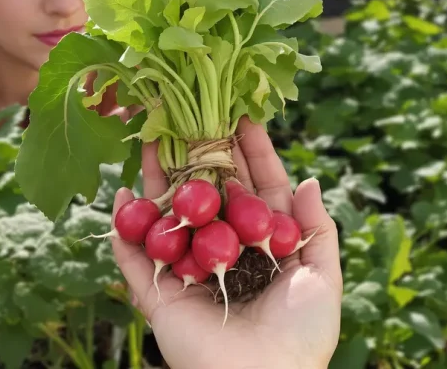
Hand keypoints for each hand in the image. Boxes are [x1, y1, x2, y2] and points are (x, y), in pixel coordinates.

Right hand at [109, 117, 342, 368]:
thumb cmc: (303, 333)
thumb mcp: (323, 276)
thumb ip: (317, 229)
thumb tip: (310, 180)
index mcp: (264, 246)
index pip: (255, 189)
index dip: (250, 154)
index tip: (243, 115)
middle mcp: (224, 252)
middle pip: (208, 194)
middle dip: (198, 154)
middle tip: (189, 113)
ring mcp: (189, 272)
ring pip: (169, 217)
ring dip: (158, 180)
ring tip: (151, 140)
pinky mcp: (160, 296)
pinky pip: (136, 258)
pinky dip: (125, 229)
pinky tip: (123, 195)